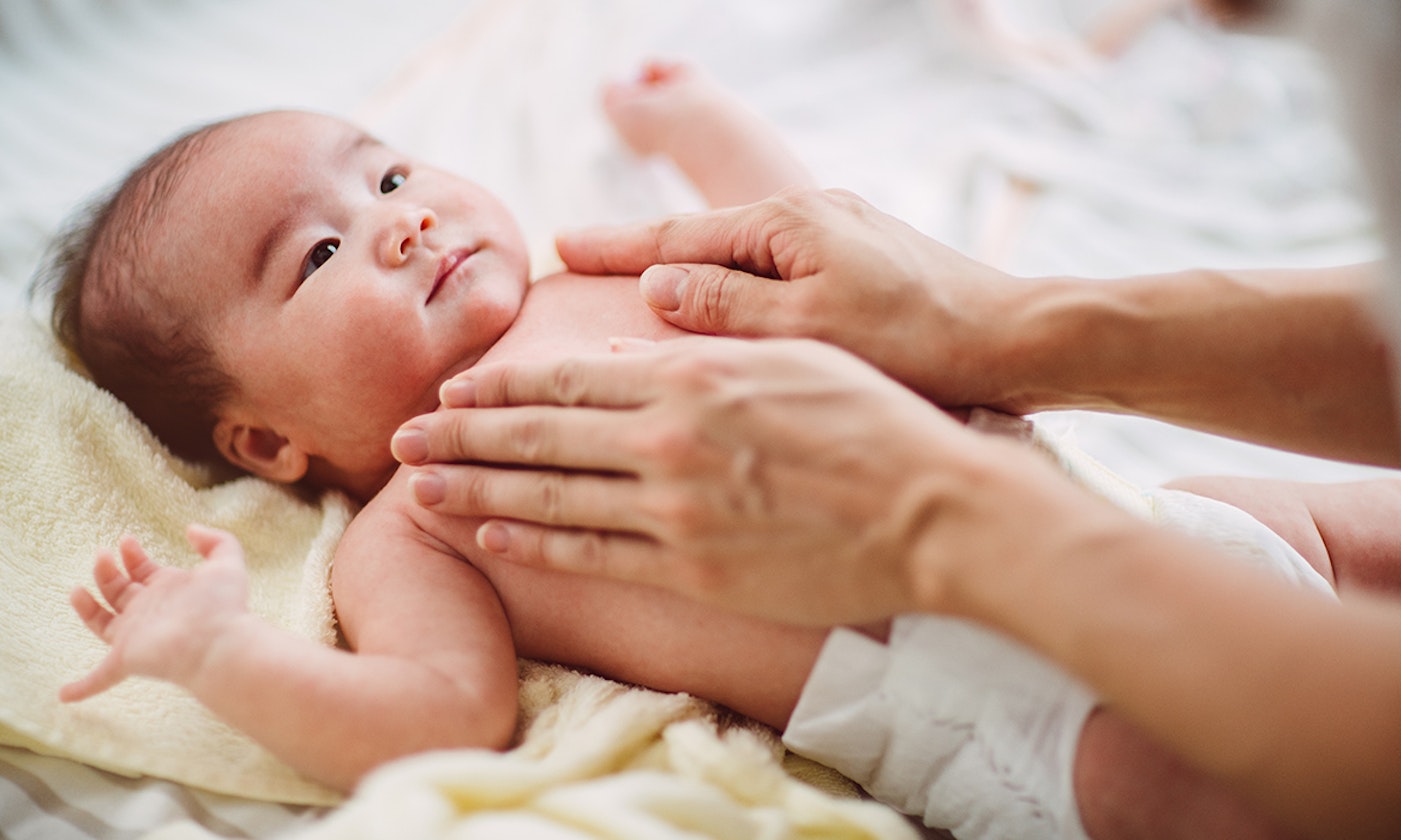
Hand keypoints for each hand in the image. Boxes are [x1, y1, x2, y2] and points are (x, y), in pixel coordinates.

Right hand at [61, 526, 251, 701]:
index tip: (126, 540)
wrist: (219, 644)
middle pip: (120, 591)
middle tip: (102, 554)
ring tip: (77, 590)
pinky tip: (66, 695)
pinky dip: (83, 687)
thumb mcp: (226, 563)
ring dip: (87, 607)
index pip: (144, 571)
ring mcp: (136, 635)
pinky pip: (100, 677)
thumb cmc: (224, 606)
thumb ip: (217, 541)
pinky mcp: (126, 658)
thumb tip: (191, 529)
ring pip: (102, 622)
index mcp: (169, 590)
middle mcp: (150, 612)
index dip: (132, 555)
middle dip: (107, 571)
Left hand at [393, 336, 1063, 625]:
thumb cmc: (874, 418)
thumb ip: (708, 340)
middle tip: (401, 438)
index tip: (452, 388)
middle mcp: (669, 439)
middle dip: (460, 436)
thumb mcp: (791, 350)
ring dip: (474, 489)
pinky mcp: (693, 570)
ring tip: (418, 488)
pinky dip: (533, 543)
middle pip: (538, 434)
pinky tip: (489, 535)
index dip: (499, 383)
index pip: (567, 376)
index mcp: (691, 375)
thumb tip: (639, 326)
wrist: (930, 508)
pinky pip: (592, 555)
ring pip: (548, 495)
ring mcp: (675, 510)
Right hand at [556, 188, 1037, 410]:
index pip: (677, 236)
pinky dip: (734, 285)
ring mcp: (838, 237)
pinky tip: (723, 301)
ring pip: (740, 254)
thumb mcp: (810, 329)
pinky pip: (775, 271)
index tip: (561, 245)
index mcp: (788, 225)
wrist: (1019, 340)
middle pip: (704, 235)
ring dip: (687, 267)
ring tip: (636, 280)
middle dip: (639, 248)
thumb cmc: (919, 341)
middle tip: (576, 250)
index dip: (615, 247)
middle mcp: (809, 217)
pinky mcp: (862, 264)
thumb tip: (655, 286)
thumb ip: (727, 306)